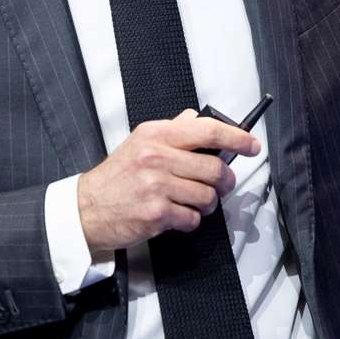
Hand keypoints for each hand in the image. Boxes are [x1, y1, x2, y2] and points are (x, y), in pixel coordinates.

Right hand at [76, 108, 260, 253]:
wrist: (87, 208)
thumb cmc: (117, 176)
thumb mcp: (139, 142)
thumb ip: (171, 129)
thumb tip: (196, 118)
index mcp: (156, 135)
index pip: (206, 129)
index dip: (236, 137)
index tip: (252, 144)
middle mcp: (156, 157)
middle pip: (214, 167)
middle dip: (225, 181)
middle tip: (221, 185)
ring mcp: (156, 186)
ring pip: (207, 196)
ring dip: (206, 204)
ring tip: (192, 202)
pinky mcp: (156, 213)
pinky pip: (193, 218)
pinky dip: (190, 220)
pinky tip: (176, 215)